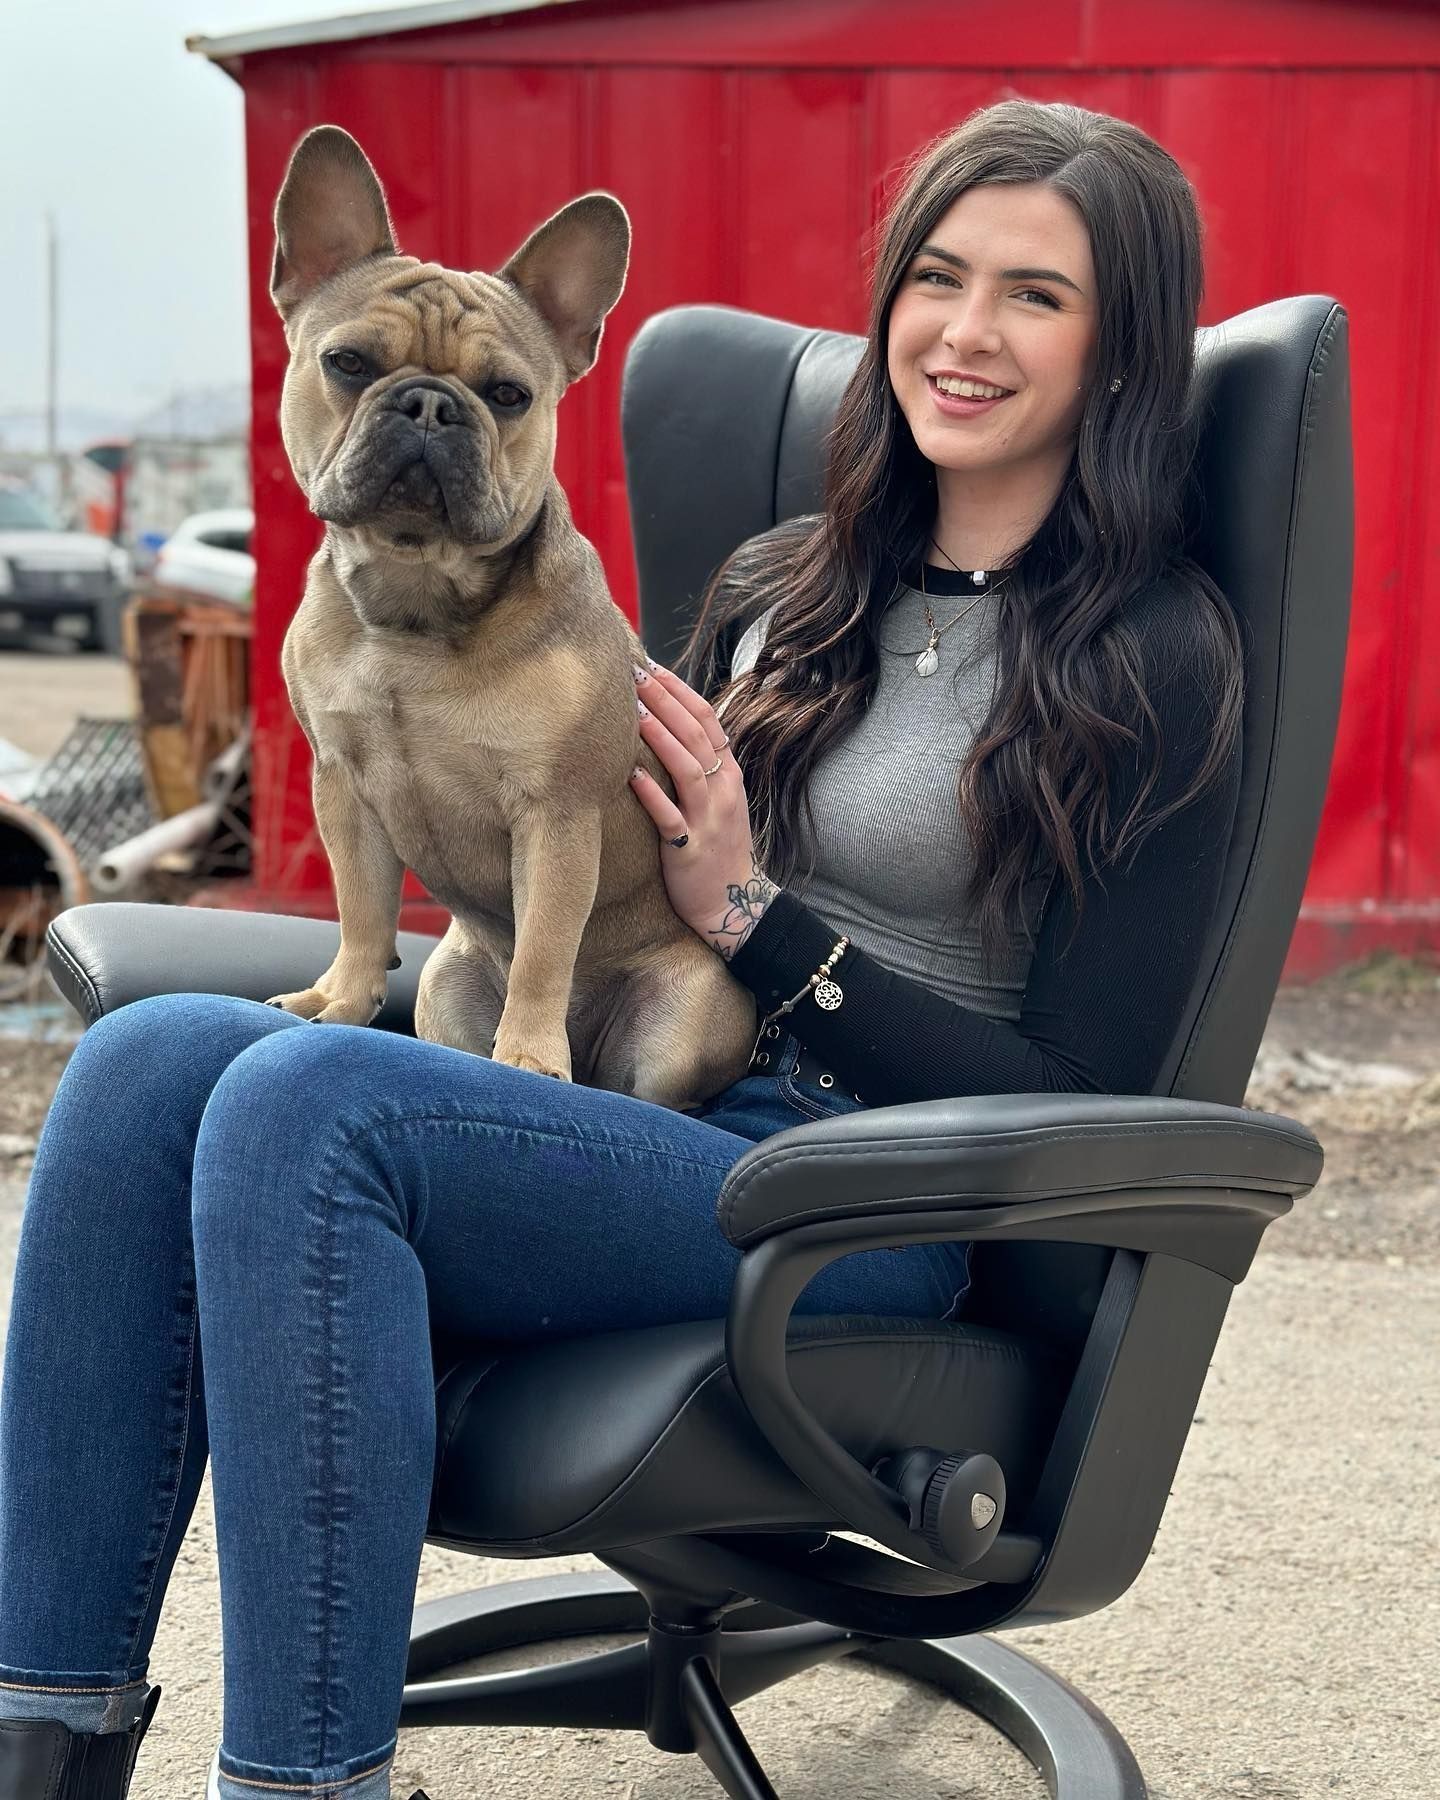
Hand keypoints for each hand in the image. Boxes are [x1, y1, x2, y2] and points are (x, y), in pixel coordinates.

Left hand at [628, 659, 778, 958]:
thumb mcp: (718, 799)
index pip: (707, 719)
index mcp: (729, 774)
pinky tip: (630, 774)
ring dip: (660, 736)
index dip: (679, 690)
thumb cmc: (717, 846)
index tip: (651, 666)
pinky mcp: (690, 849)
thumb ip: (700, 764)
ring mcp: (708, 819)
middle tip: (634, 673)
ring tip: (633, 710)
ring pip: (687, 768)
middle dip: (665, 700)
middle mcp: (723, 790)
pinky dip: (651, 794)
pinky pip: (670, 818)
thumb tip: (667, 725)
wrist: (735, 903)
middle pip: (696, 734)